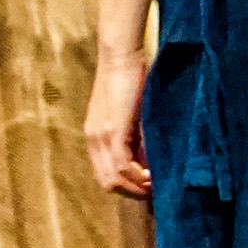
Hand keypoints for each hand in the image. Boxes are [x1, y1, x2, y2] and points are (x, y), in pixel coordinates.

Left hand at [87, 50, 152, 199]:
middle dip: (130, 192)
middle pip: (106, 183)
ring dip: (135, 187)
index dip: (125, 186)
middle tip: (151, 192)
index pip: (104, 175)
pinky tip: (151, 176)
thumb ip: (133, 136)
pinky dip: (136, 176)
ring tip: (154, 186)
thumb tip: (147, 160)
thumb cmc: (130, 77)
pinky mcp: (112, 131)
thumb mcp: (129, 113)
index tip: (145, 188)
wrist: (121, 55)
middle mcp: (93, 139)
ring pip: (113, 179)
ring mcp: (100, 137)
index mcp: (95, 136)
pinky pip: (121, 166)